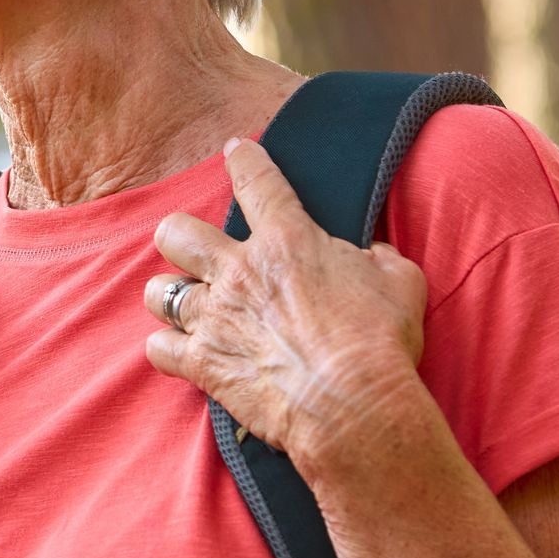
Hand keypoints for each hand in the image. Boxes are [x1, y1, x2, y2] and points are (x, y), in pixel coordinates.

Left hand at [141, 137, 429, 470]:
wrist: (355, 405)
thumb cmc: (381, 342)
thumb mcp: (401, 282)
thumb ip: (379, 260)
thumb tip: (372, 255)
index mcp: (288, 242)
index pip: (257, 181)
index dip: (243, 160)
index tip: (235, 151)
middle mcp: (239, 271)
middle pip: (176, 233)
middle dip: (179, 238)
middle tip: (197, 253)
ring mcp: (214, 317)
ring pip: (157, 291)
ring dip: (169, 297)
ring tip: (184, 305)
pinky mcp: (203, 363)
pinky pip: (158, 349)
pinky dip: (166, 350)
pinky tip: (179, 353)